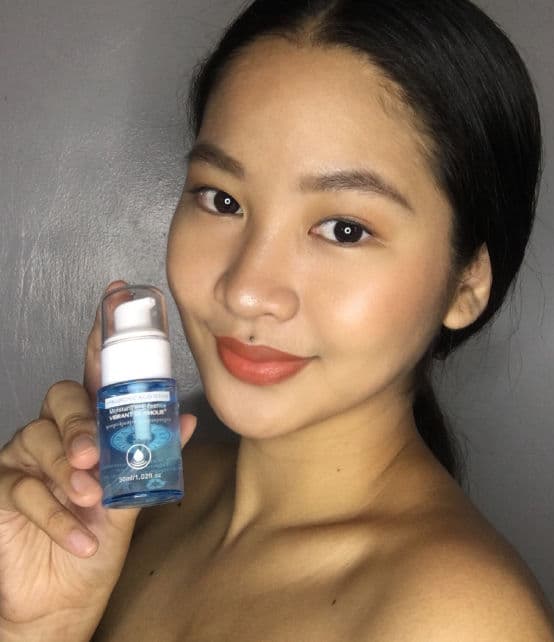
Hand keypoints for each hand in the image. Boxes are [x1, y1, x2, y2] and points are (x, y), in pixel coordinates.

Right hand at [0, 281, 196, 640]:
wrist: (67, 594)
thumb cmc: (101, 538)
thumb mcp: (132, 498)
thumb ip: (152, 457)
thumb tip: (186, 420)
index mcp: (92, 427)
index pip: (96, 375)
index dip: (103, 337)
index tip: (114, 299)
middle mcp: (58, 433)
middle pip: (62, 400)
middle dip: (79, 423)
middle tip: (94, 454)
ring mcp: (26, 458)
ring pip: (39, 440)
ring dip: (67, 471)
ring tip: (90, 498)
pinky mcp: (2, 489)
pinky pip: (21, 488)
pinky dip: (56, 514)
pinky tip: (80, 535)